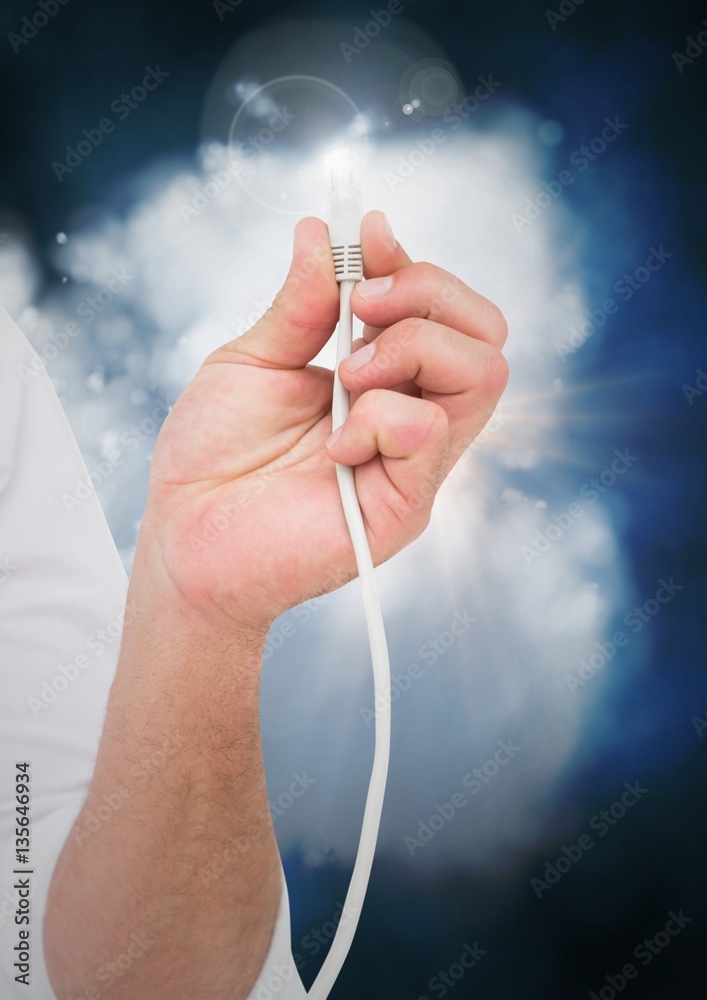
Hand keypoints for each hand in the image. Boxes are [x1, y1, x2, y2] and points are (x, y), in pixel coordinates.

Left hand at [139, 211, 508, 633]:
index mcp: (382, 378)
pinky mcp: (407, 504)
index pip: (443, 310)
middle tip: (360, 308)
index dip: (413, 264)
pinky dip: (380, 417)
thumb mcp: (251, 361)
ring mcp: (416, 461)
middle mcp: (411, 414)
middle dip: (428, 294)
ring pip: (483, 372)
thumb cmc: (213, 457)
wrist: (186, 540)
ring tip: (344, 379)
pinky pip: (431, 430)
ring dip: (410, 348)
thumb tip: (322, 230)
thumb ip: (298, 304)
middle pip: (486, 333)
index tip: (365, 234)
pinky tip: (333, 447)